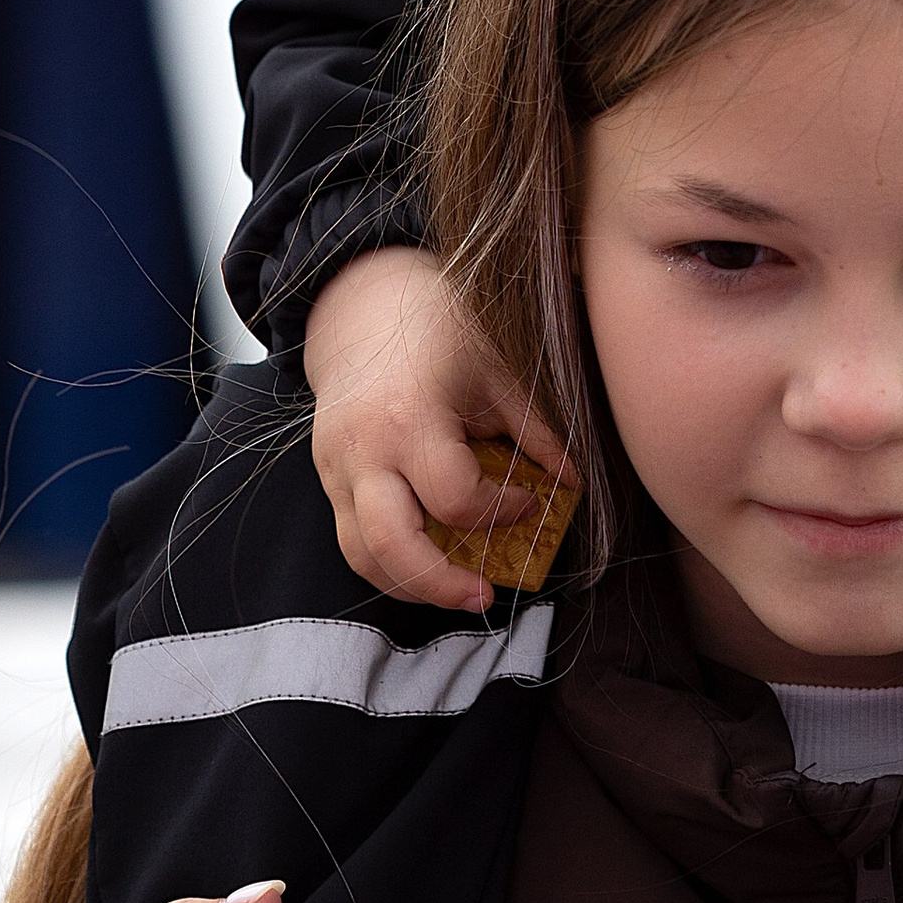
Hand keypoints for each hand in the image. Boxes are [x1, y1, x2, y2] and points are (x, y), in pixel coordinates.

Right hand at [306, 248, 566, 614]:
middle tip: (488, 593)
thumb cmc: (437, 329)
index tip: (529, 499)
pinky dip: (390, 565)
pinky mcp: (328, 479)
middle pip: (391, 545)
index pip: (453, 497)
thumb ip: (535, 430)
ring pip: (362, 556)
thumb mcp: (495, 369)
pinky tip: (430, 567)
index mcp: (409, 416)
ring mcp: (337, 468)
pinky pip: (352, 540)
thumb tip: (574, 482)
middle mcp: (364, 450)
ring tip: (460, 591)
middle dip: (442, 585)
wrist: (360, 309)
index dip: (500, 511)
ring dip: (412, 588)